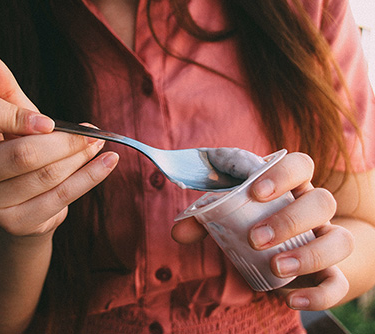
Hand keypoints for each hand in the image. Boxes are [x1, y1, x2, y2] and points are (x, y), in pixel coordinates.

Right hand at [0, 45, 118, 235]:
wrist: (15, 204)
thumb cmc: (13, 151)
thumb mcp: (8, 119)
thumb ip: (1, 89)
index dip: (19, 114)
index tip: (50, 121)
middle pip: (24, 152)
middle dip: (67, 142)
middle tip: (92, 134)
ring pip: (47, 175)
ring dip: (81, 157)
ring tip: (99, 144)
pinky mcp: (16, 223)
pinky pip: (62, 197)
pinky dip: (91, 177)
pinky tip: (109, 163)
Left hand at [172, 152, 353, 310]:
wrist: (281, 250)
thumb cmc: (252, 222)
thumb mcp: (227, 215)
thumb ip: (203, 219)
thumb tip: (179, 232)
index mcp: (290, 186)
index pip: (300, 165)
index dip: (284, 174)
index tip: (256, 193)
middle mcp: (313, 209)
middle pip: (322, 201)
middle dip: (289, 220)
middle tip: (255, 239)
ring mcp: (325, 239)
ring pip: (339, 240)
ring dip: (308, 255)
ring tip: (276, 268)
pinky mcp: (329, 272)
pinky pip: (338, 282)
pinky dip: (320, 294)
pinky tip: (291, 299)